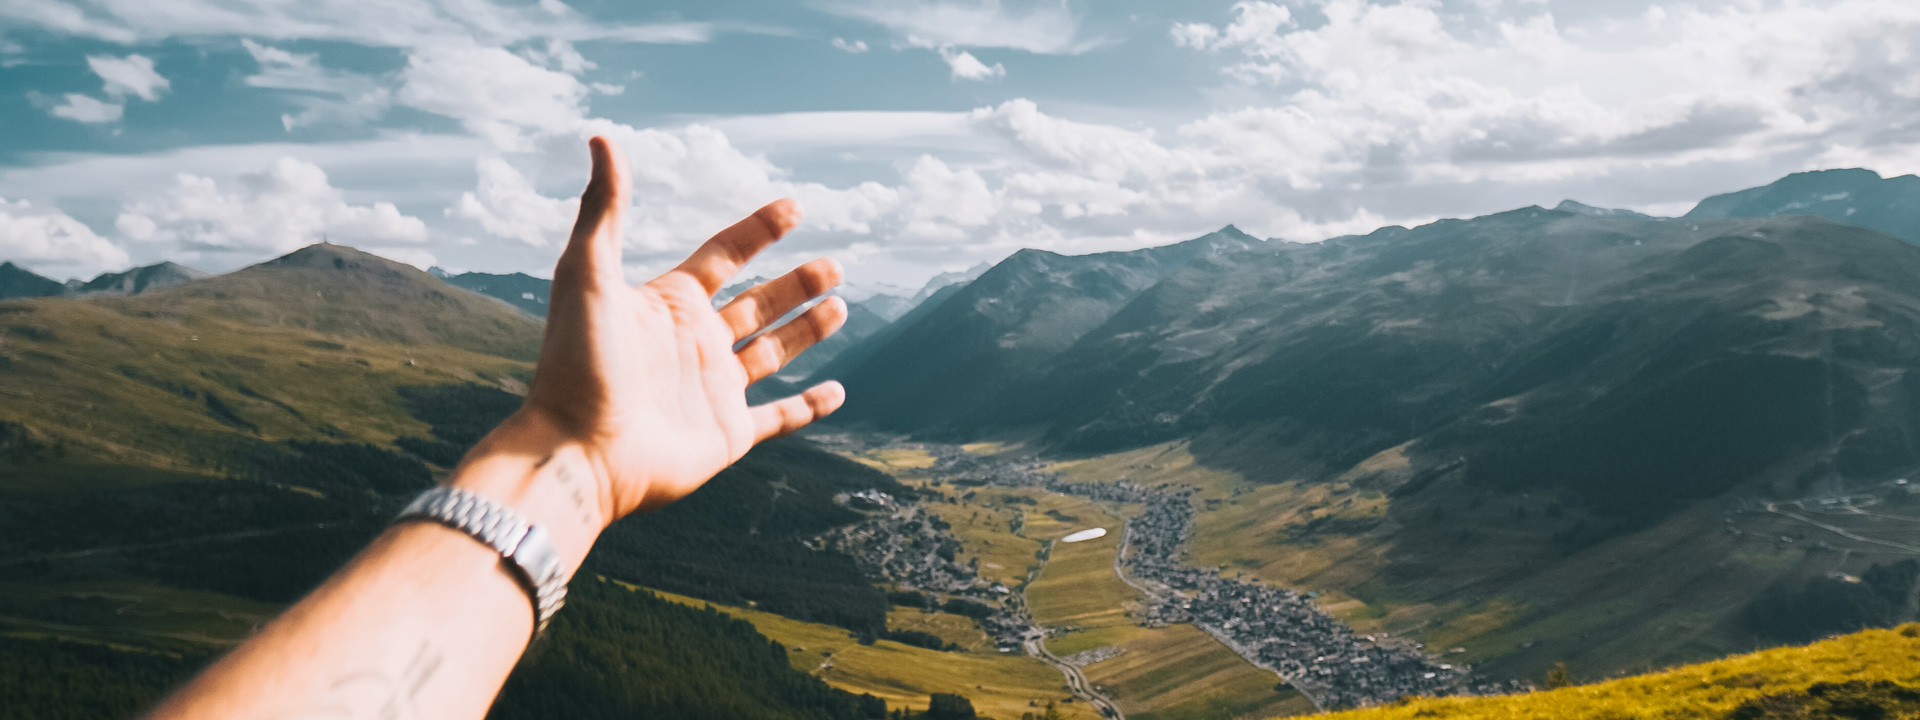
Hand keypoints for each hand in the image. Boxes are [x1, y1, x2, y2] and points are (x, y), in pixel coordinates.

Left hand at [516, 136, 848, 522]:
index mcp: (668, 303)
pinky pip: (778, 418)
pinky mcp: (726, 436)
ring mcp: (712, 391)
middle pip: (758, 302)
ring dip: (808, 329)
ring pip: (773, 352)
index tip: (795, 207)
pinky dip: (809, 407)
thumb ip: (605, 208)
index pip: (725, 255)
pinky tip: (838, 392)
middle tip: (834, 264)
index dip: (759, 230)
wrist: (575, 450)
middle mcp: (694, 343)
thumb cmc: (576, 363)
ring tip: (842, 304)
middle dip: (796, 283)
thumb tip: (601, 137)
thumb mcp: (588, 273)